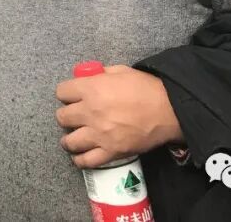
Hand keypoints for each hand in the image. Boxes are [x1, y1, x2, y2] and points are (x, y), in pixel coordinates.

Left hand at [54, 65, 182, 168]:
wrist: (169, 110)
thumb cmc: (146, 88)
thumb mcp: (121, 71)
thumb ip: (100, 74)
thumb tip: (88, 77)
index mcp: (91, 89)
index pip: (61, 92)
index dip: (66, 94)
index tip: (71, 97)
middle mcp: (90, 112)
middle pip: (62, 117)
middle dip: (66, 116)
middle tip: (74, 117)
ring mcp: (99, 134)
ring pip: (69, 141)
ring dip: (69, 139)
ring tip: (73, 138)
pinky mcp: (111, 152)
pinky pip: (87, 161)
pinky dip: (80, 160)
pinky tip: (79, 156)